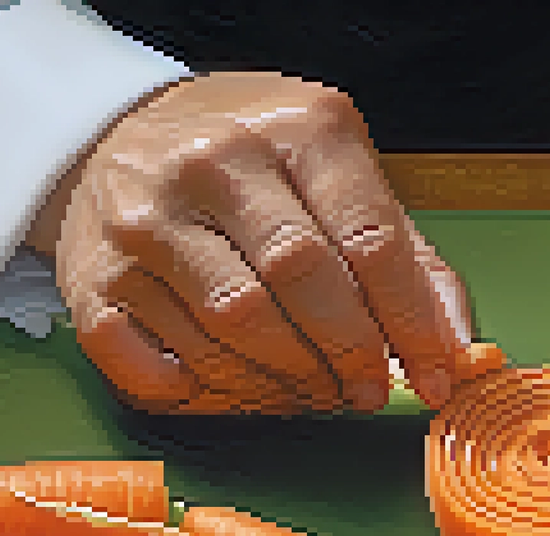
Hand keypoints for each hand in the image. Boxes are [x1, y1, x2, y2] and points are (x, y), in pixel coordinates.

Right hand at [39, 73, 473, 413]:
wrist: (117, 137)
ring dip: (289, 380)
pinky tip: (242, 385)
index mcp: (294, 127)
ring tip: (318, 390)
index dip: (411, 323)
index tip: (436, 375)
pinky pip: (159, 365)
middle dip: (350, 353)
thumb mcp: (338, 173)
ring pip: (233, 329)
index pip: (369, 239)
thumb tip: (457, 347)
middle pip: (301, 281)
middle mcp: (212, 163)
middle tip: (370, 389)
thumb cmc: (250, 163)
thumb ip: (407, 255)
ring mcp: (142, 222)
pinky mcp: (92, 280)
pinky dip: (210, 393)